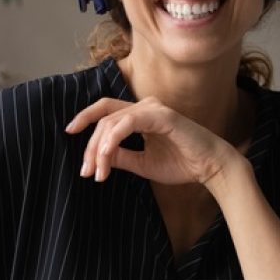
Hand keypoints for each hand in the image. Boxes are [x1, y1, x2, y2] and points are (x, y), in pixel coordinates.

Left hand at [65, 96, 239, 185]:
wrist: (209, 168)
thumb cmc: (182, 164)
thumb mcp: (143, 163)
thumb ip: (122, 156)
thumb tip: (100, 157)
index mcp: (141, 115)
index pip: (106, 112)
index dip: (85, 118)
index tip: (70, 133)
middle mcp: (145, 107)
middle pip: (104, 119)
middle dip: (90, 146)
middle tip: (86, 171)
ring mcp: (153, 109)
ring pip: (112, 122)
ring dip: (100, 148)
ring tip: (97, 172)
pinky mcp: (161, 116)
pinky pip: (128, 123)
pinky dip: (113, 139)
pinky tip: (107, 156)